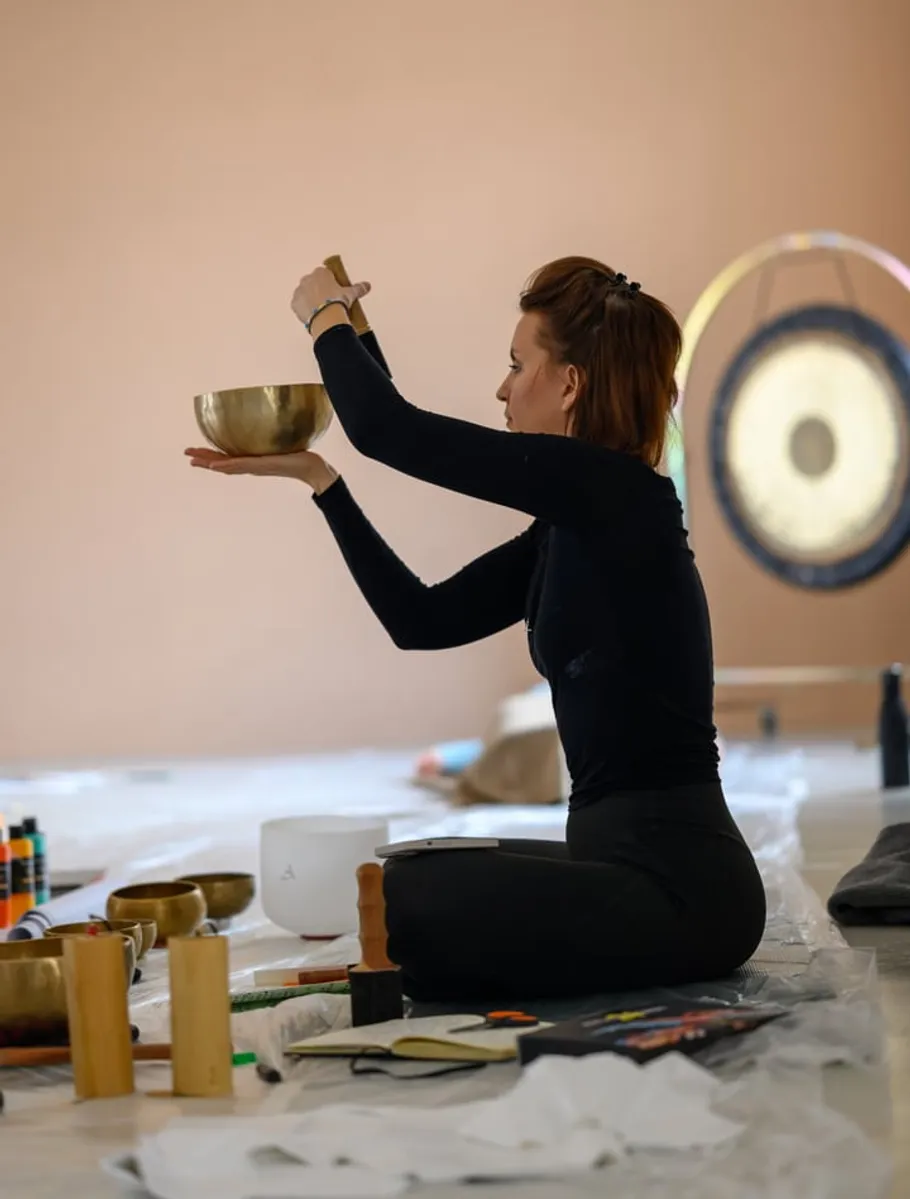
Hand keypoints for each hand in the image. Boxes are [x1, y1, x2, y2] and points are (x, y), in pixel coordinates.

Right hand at [184, 447, 338, 493]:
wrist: (311, 467)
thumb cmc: (299, 454)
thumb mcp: (280, 441)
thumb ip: (271, 433)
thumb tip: (270, 418)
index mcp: (252, 460)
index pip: (227, 458)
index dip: (211, 456)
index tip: (196, 453)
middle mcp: (251, 465)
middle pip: (221, 463)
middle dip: (203, 460)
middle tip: (186, 455)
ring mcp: (255, 467)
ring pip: (226, 466)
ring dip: (209, 463)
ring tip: (193, 460)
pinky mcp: (261, 466)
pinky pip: (240, 465)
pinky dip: (226, 466)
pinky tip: (214, 466)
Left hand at [291, 266, 369, 330]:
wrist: (325, 317)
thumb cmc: (337, 302)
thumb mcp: (350, 294)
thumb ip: (358, 288)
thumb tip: (367, 286)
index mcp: (320, 273)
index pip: (325, 274)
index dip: (330, 282)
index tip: (335, 290)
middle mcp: (307, 279)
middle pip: (313, 283)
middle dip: (319, 290)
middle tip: (329, 302)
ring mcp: (299, 291)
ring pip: (305, 294)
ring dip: (310, 300)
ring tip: (320, 310)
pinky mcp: (294, 304)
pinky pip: (299, 305)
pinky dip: (304, 309)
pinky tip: (312, 316)